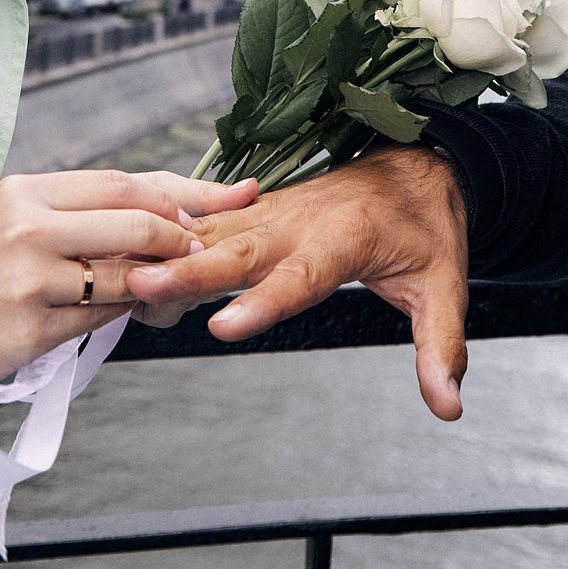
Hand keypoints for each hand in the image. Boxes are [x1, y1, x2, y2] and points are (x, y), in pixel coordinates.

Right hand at [0, 170, 257, 415]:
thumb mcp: (6, 224)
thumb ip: (70, 216)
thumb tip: (151, 213)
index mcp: (25, 192)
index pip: (123, 183)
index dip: (184, 190)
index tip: (234, 193)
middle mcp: (28, 227)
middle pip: (137, 223)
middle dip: (185, 238)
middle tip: (206, 250)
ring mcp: (30, 279)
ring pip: (127, 275)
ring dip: (159, 284)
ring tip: (170, 288)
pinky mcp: (32, 328)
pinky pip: (103, 320)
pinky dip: (126, 316)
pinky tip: (132, 314)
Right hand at [125, 147, 471, 419]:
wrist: (416, 163)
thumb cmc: (427, 227)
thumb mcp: (446, 288)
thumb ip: (440, 347)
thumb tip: (447, 405)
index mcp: (344, 240)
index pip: (298, 278)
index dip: (260, 304)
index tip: (222, 327)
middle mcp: (300, 221)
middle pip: (237, 250)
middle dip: (187, 270)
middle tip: (141, 288)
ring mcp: (273, 212)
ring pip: (212, 231)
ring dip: (165, 250)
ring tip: (120, 276)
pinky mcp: (257, 211)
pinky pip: (206, 222)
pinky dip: (167, 234)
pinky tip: (127, 252)